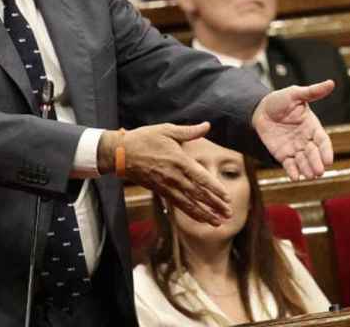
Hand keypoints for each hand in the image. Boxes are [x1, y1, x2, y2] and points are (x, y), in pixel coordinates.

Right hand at [99, 122, 230, 225]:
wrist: (120, 154)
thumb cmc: (144, 139)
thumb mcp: (167, 130)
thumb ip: (189, 131)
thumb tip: (207, 125)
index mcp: (180, 161)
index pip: (201, 178)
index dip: (215, 189)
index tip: (227, 198)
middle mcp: (175, 177)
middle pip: (198, 194)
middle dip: (214, 205)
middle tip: (228, 214)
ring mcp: (167, 186)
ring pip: (189, 204)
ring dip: (205, 214)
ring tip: (218, 223)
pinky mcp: (161, 191)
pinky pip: (178, 205)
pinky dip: (191, 213)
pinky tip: (201, 219)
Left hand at [252, 80, 334, 180]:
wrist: (259, 110)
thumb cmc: (280, 100)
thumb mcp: (295, 94)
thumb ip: (312, 92)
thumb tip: (331, 83)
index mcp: (312, 126)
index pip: (322, 140)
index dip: (326, 150)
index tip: (328, 160)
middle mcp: (306, 139)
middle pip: (314, 154)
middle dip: (317, 163)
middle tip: (319, 172)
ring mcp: (294, 148)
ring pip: (303, 162)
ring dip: (307, 169)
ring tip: (310, 176)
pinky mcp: (282, 155)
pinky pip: (289, 165)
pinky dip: (293, 172)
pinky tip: (295, 177)